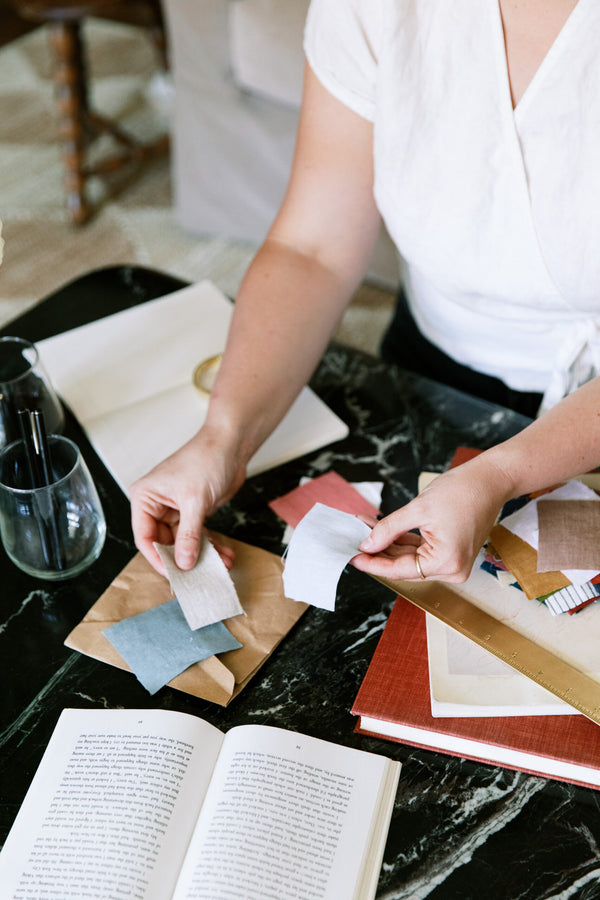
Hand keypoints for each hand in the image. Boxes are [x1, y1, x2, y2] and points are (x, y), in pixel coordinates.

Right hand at [129, 426, 246, 573]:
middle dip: (184, 559)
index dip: (159, 558)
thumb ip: (189, 535)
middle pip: (164, 543)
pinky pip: (198, 536)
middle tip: (200, 574)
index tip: (175, 574)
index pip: (144, 537)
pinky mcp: (193, 512)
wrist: (231, 444)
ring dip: (202, 555)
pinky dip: (211, 546)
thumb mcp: (195, 500)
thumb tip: (184, 563)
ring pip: (183, 542)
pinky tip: (225, 555)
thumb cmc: (206, 458)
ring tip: (221, 565)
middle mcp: (156, 505)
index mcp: (145, 497)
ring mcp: (175, 509)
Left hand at [351, 455, 513, 582]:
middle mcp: (453, 570)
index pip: (400, 570)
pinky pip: (422, 552)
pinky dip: (403, 541)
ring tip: (365, 528)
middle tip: (355, 537)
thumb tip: (366, 545)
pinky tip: (382, 529)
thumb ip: (388, 529)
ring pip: (411, 559)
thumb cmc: (461, 490)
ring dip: (389, 544)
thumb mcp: (418, 509)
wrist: (490, 479)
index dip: (373, 563)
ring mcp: (454, 563)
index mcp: (447, 562)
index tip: (352, 556)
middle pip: (405, 566)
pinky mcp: (452, 553)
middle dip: (379, 551)